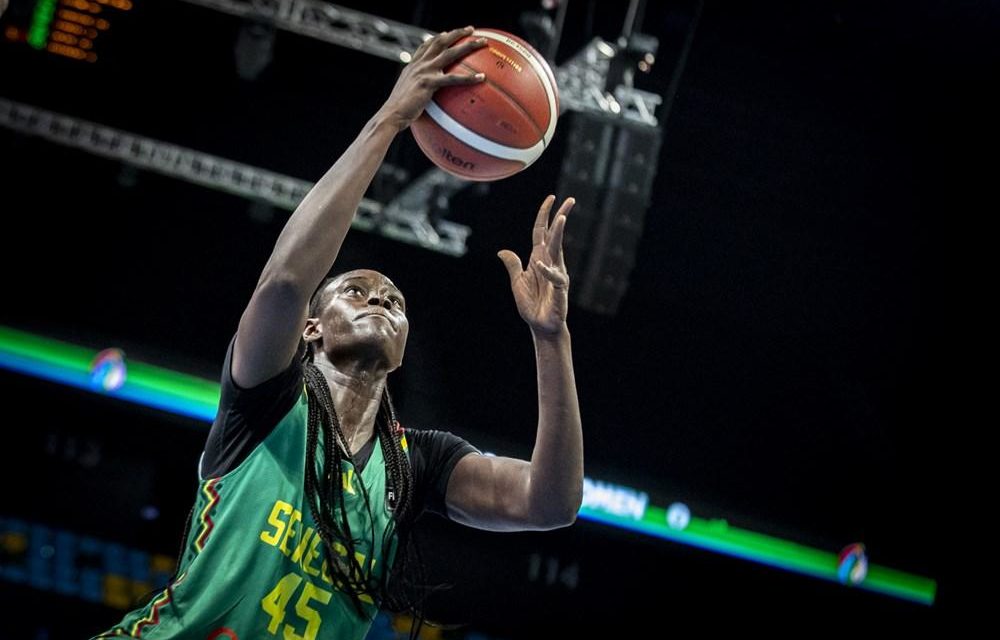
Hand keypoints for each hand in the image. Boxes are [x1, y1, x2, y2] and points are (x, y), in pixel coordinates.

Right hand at [379, 26, 486, 130]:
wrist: (391, 115)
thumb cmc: (398, 112)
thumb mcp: (407, 95)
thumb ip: (417, 91)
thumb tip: (424, 100)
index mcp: (413, 66)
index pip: (426, 45)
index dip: (438, 37)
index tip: (448, 33)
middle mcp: (419, 64)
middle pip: (440, 41)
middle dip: (457, 33)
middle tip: (471, 29)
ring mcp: (424, 71)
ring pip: (450, 53)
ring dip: (468, 46)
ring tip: (482, 42)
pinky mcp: (429, 83)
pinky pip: (453, 79)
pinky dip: (469, 78)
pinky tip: (482, 77)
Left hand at [498, 195, 574, 335]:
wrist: (540, 325)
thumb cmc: (531, 305)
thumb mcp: (517, 282)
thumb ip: (512, 265)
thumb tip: (502, 251)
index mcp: (538, 257)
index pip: (541, 231)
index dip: (544, 215)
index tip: (551, 198)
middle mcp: (550, 261)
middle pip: (554, 234)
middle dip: (561, 216)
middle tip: (570, 200)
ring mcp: (556, 273)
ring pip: (558, 248)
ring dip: (559, 234)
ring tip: (562, 218)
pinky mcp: (560, 287)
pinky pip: (554, 275)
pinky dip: (546, 270)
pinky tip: (539, 265)